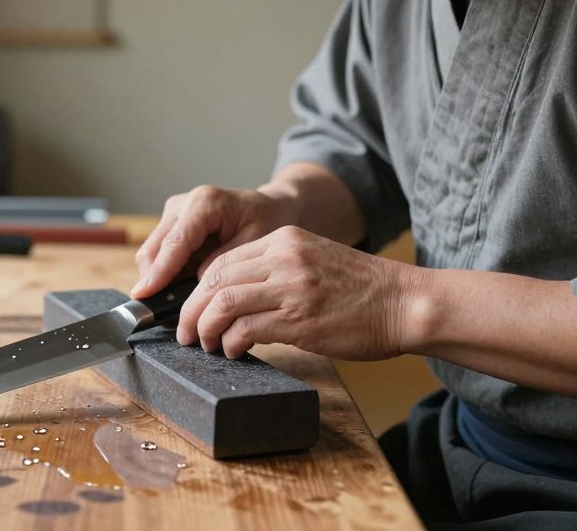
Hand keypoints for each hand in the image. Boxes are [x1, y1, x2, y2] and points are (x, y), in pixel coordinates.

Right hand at [132, 185, 300, 298]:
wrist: (268, 206)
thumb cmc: (265, 222)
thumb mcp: (255, 243)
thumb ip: (223, 264)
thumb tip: (196, 286)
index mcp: (204, 203)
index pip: (175, 242)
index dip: (159, 271)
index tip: (144, 294)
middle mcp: (182, 204)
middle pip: (154, 248)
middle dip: (154, 282)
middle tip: (163, 315)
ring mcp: (173, 213)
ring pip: (151, 254)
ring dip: (158, 281)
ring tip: (174, 310)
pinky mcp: (170, 225)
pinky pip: (159, 255)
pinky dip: (165, 276)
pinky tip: (179, 294)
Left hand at [177, 225, 416, 360]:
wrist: (406, 302)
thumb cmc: (362, 289)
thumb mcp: (313, 259)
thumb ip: (275, 269)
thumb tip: (233, 296)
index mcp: (284, 240)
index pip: (222, 260)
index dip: (198, 288)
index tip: (192, 309)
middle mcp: (283, 257)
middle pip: (214, 280)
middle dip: (190, 309)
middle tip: (185, 332)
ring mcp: (291, 287)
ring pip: (222, 304)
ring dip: (204, 329)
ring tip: (204, 345)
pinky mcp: (299, 319)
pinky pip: (245, 330)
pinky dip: (230, 343)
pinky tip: (233, 352)